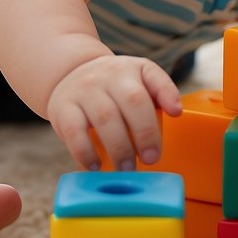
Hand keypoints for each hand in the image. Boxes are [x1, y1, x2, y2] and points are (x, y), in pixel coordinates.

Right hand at [46, 56, 181, 171]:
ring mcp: (84, 90)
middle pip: (132, 101)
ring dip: (119, 147)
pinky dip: (85, 152)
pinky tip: (95, 166)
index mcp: (132, 68)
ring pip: (105, 117)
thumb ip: (159, 91)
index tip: (176, 114)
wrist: (69, 73)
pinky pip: (74, 131)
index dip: (167, 94)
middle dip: (145, 133)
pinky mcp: (62, 107)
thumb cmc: (113, 85)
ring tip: (127, 168)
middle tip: (151, 159)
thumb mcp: (138, 78)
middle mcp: (109, 75)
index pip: (153, 78)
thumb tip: (176, 111)